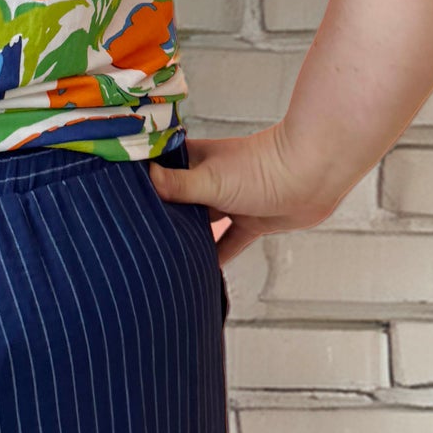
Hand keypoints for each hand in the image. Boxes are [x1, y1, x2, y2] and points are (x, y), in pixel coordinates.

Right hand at [148, 121, 351, 268]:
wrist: (313, 176)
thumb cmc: (263, 168)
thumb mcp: (212, 180)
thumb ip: (177, 185)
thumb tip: (143, 180)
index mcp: (197, 160)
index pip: (161, 168)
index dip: (142, 180)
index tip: (118, 196)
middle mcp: (210, 178)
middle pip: (178, 199)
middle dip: (162, 215)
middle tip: (134, 236)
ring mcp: (231, 200)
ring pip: (201, 222)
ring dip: (187, 236)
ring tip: (160, 256)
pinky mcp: (251, 221)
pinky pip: (228, 242)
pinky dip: (216, 256)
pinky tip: (200, 272)